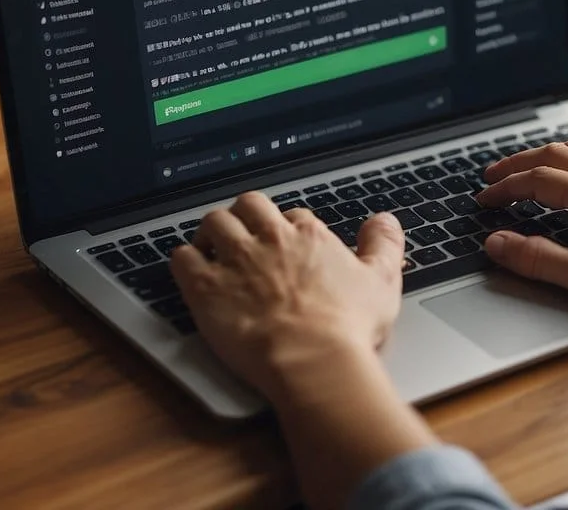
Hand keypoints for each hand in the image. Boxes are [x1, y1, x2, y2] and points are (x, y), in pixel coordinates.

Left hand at [169, 192, 405, 399]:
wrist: (314, 361)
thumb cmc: (348, 328)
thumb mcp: (383, 281)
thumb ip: (383, 244)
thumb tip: (384, 220)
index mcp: (308, 235)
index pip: (291, 215)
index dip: (286, 229)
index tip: (285, 245)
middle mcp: (269, 239)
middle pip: (248, 206)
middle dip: (245, 216)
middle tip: (244, 234)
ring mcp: (235, 261)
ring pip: (213, 223)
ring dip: (211, 232)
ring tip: (212, 247)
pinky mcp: (205, 288)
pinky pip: (182, 257)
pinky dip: (183, 259)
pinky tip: (189, 268)